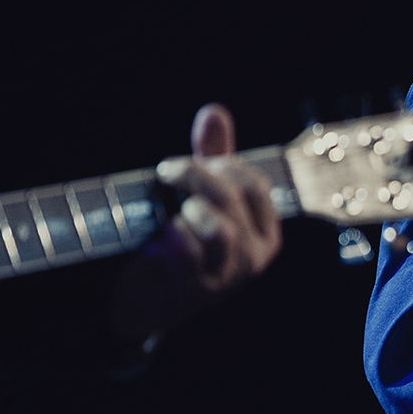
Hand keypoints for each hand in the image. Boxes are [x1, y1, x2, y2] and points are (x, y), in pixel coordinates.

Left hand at [109, 104, 283, 342]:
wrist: (148, 302)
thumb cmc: (182, 245)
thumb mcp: (202, 200)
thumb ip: (213, 157)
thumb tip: (215, 112)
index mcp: (264, 232)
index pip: (255, 186)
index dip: (223, 165)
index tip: (191, 160)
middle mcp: (254, 255)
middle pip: (233, 198)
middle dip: (197, 175)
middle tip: (167, 170)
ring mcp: (228, 274)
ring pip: (219, 227)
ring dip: (190, 207)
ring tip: (171, 210)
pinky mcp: (196, 288)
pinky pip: (188, 252)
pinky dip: (174, 234)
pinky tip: (163, 232)